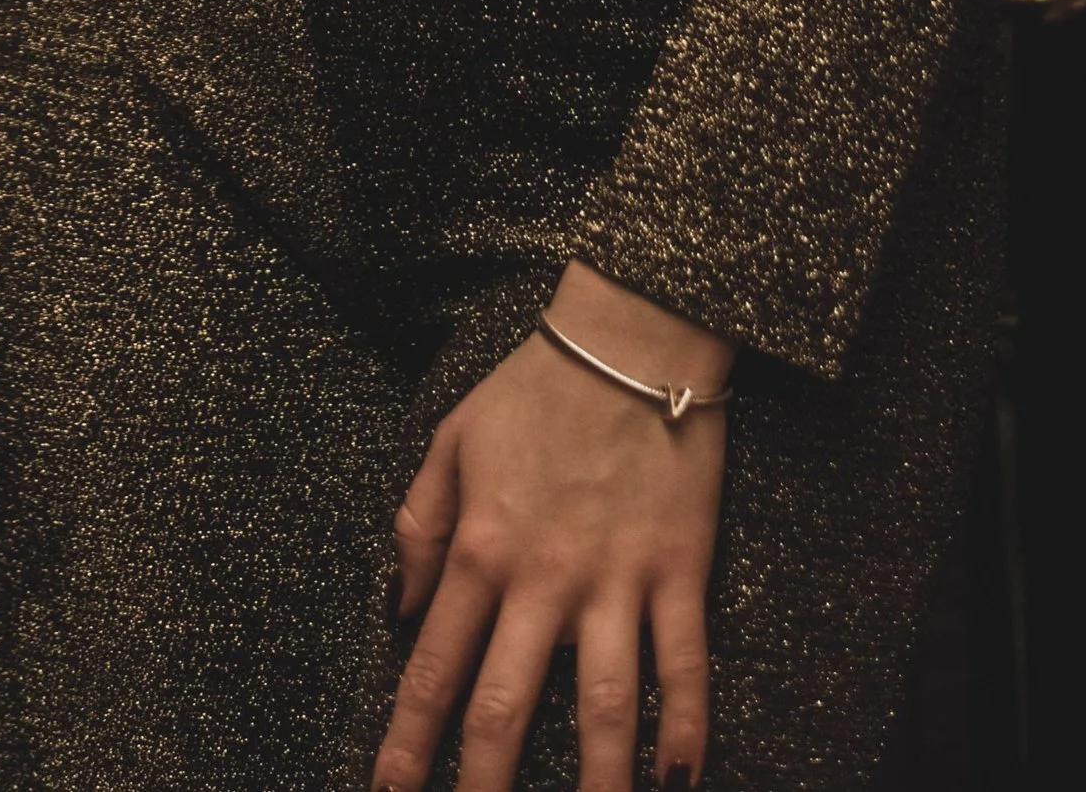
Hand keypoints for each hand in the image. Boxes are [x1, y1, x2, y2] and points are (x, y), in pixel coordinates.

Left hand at [375, 263, 731, 791]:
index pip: (433, 666)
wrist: (631, 338)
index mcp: (482, 546)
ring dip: (595, 782)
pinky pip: (684, 664)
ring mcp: (615, 579)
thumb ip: (418, 527)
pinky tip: (678, 779)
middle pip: (506, 707)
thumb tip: (399, 610)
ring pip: (603, 707)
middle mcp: (544, 577)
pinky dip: (685, 727)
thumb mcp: (450, 441)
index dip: (407, 741)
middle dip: (483, 783)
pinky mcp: (678, 571)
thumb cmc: (535, 388)